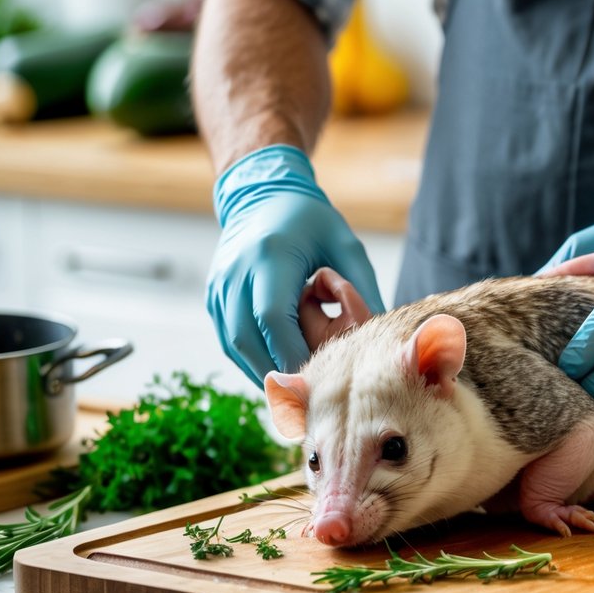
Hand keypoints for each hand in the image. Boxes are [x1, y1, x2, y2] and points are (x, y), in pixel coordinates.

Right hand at [205, 144, 382, 385]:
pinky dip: (253, 361)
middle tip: (311, 397)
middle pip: (249, 339)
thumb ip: (361, 285)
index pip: (274, 317)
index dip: (293, 353)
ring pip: (236, 345)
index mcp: (269, 256)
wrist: (261, 195)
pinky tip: (279, 372)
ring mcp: (220, 287)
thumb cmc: (310, 220)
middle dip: (280, 371)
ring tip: (297, 393)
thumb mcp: (344, 244)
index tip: (319, 377)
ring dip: (264, 371)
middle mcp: (236, 273)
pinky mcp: (215, 298)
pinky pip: (231, 340)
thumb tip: (378, 332)